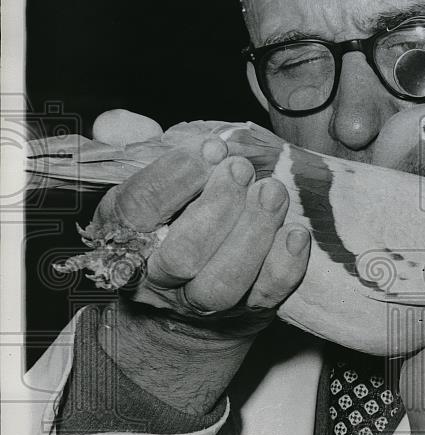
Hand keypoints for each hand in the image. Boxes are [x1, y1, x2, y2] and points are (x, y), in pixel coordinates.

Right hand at [87, 111, 311, 412]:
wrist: (183, 301)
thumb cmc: (167, 222)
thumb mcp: (145, 184)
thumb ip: (135, 146)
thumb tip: (119, 121)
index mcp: (123, 237)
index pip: (138, 210)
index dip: (175, 176)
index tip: (212, 147)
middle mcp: (158, 278)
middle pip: (182, 256)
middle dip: (218, 208)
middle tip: (242, 169)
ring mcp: (202, 303)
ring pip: (224, 283)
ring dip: (253, 234)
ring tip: (273, 192)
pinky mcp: (244, 313)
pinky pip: (266, 297)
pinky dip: (285, 264)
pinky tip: (295, 231)